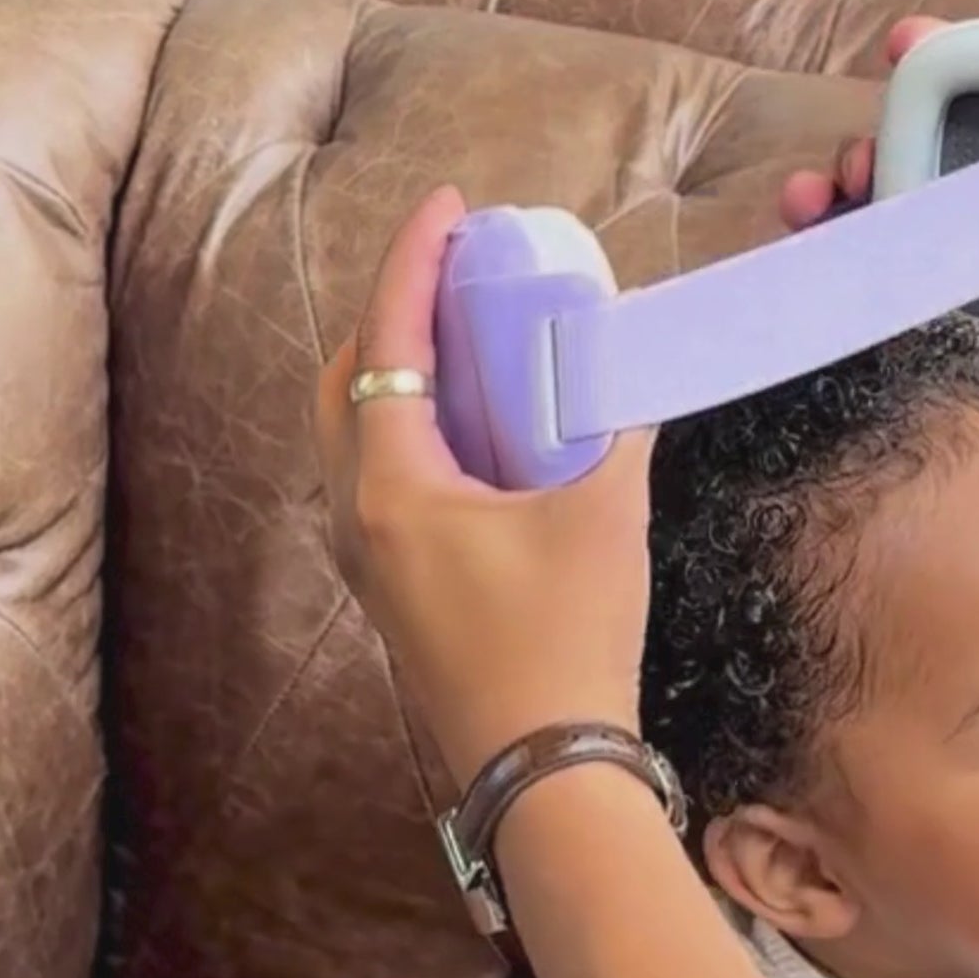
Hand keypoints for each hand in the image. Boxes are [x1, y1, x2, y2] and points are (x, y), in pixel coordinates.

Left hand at [314, 186, 656, 788]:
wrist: (544, 770)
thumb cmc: (568, 640)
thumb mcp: (604, 514)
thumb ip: (615, 426)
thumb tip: (631, 370)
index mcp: (390, 482)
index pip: (387, 338)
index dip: (416, 260)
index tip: (451, 207)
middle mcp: (358, 514)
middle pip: (348, 380)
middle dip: (395, 311)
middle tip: (456, 271)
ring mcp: (369, 559)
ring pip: (357, 433)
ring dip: (399, 370)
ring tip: (466, 336)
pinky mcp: (395, 590)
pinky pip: (381, 476)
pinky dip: (413, 426)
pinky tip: (475, 428)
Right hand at [778, 17, 978, 524]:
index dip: (950, 75)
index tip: (908, 47)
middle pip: (923, 171)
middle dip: (872, 147)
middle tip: (857, 161)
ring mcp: (978, 298)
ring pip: (891, 238)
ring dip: (840, 212)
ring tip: (813, 206)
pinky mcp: (953, 359)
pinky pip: (888, 319)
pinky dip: (845, 293)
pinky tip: (814, 277)